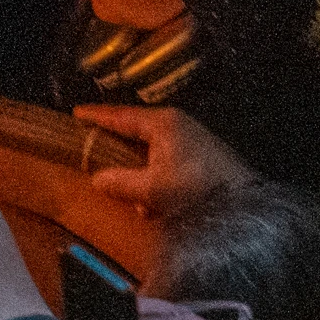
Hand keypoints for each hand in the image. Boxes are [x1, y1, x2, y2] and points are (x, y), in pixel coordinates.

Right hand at [68, 102, 247, 222]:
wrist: (243, 202)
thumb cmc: (195, 189)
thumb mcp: (152, 190)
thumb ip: (120, 183)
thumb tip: (97, 179)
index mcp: (162, 124)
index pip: (121, 116)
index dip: (97, 116)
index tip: (76, 113)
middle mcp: (176, 124)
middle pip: (136, 132)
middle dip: (119, 154)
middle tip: (98, 156)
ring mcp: (191, 138)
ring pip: (152, 152)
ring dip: (141, 177)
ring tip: (141, 205)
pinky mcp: (201, 154)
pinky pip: (167, 162)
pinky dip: (158, 181)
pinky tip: (159, 207)